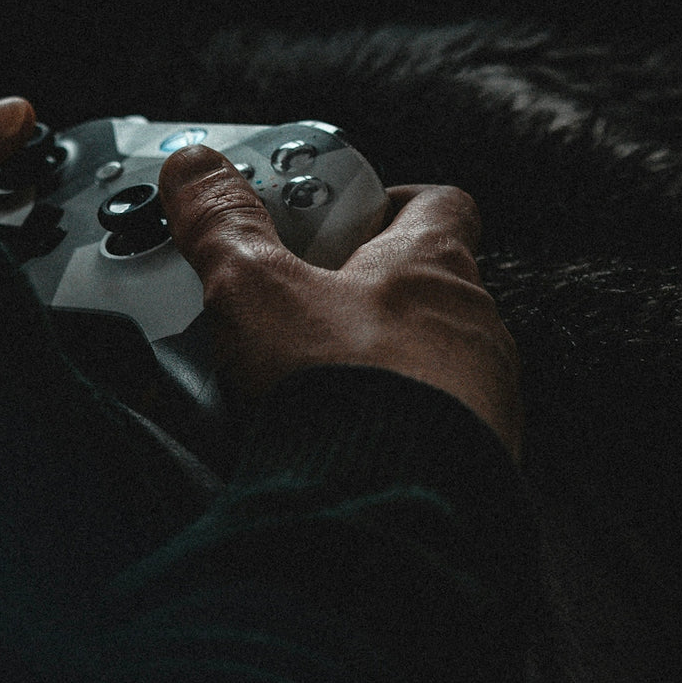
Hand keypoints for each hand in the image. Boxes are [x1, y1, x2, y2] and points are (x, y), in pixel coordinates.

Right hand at [159, 146, 522, 463]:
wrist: (393, 512)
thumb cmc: (346, 388)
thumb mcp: (257, 288)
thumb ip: (224, 224)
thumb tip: (196, 171)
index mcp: (431, 264)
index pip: (436, 201)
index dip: (389, 199)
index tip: (341, 212)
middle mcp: (473, 325)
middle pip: (427, 285)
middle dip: (367, 294)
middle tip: (303, 306)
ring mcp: (484, 396)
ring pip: (432, 360)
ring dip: (381, 364)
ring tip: (310, 384)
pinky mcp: (475, 460)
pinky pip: (434, 429)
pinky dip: (391, 427)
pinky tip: (338, 442)